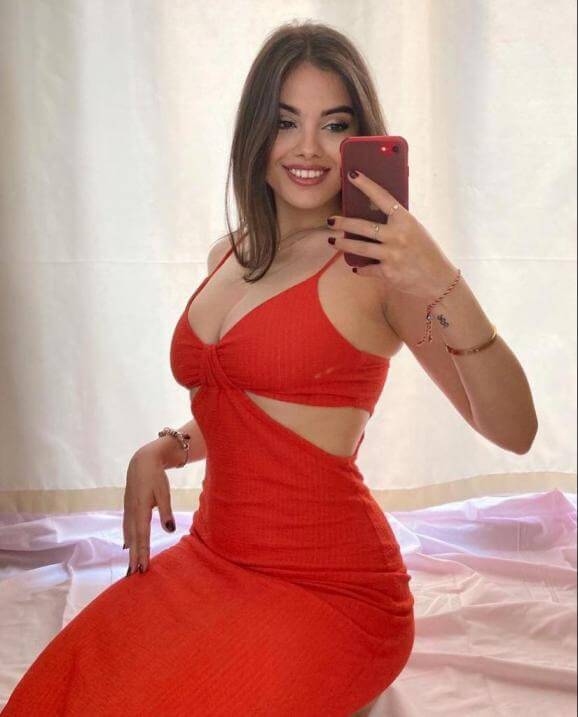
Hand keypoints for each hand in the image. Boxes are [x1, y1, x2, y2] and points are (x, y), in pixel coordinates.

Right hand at [122, 447, 175, 574]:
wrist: (141, 462)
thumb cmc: (156, 477)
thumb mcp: (164, 492)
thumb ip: (166, 511)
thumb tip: (170, 530)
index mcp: (141, 508)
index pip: (142, 535)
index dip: (142, 551)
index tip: (142, 567)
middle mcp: (131, 512)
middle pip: (133, 538)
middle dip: (134, 557)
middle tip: (134, 575)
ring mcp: (128, 510)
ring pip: (128, 534)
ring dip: (130, 551)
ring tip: (130, 567)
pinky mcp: (128, 509)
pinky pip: (127, 528)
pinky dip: (127, 540)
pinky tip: (127, 548)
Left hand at [328, 170, 458, 300]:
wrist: (438, 280)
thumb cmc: (425, 252)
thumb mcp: (415, 231)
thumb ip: (396, 222)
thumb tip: (372, 213)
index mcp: (406, 220)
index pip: (382, 197)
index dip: (366, 185)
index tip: (352, 175)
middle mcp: (397, 236)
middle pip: (362, 226)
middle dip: (343, 222)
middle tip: (330, 221)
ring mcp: (391, 255)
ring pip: (359, 247)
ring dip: (343, 244)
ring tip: (333, 241)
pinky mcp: (387, 272)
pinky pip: (366, 268)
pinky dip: (361, 268)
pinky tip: (356, 267)